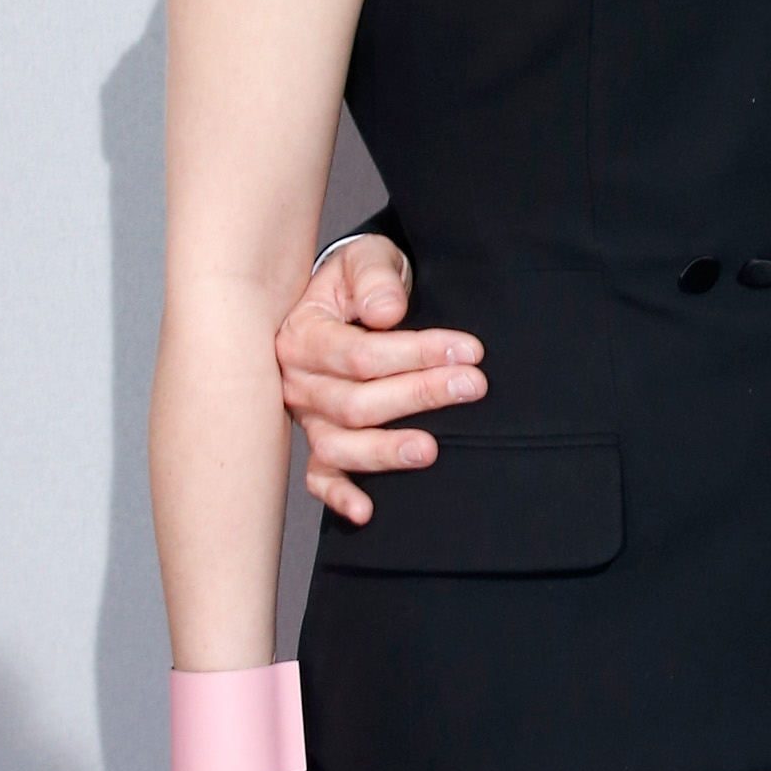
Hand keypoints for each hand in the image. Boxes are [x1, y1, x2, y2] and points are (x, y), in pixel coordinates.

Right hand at [275, 235, 484, 523]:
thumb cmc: (360, 281)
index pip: (359, 355)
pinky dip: (338, 495)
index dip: (416, 354)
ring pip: (338, 444)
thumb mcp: (367, 259)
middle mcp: (297, 381)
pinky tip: (366, 511)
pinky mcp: (320, 440)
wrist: (346, 297)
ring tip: (432, 449)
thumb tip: (387, 313)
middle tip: (473, 386)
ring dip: (385, 451)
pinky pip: (319, 476)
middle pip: (355, 402)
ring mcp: (306, 416)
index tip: (470, 350)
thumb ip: (376, 278)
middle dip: (419, 395)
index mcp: (303, 335)